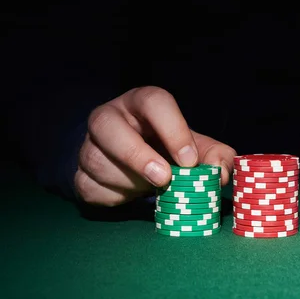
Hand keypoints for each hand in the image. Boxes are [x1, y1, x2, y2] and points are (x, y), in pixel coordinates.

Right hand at [75, 86, 235, 205]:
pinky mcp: (79, 173)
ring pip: (97, 161)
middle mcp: (110, 117)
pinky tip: (131, 194)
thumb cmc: (171, 150)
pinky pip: (89, 186)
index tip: (190, 160)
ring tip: (151, 188)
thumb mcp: (199, 149)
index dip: (173, 129)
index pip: (153, 101)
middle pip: (106, 125)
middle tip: (163, 179)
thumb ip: (217, 157)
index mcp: (143, 103)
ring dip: (130, 182)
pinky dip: (114, 196)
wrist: (139, 165)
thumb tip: (220, 174)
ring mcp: (89, 144)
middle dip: (136, 155)